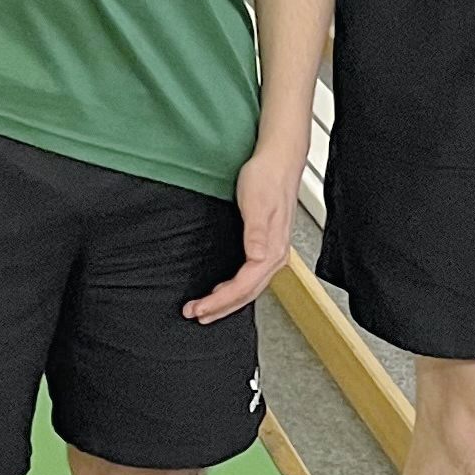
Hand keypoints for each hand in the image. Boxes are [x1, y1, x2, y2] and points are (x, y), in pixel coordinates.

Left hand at [184, 139, 304, 323]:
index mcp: (272, 250)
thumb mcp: (257, 203)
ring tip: (207, 309)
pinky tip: (224, 289)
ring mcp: (272, 252)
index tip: (199, 307)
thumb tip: (256, 257)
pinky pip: (252, 277)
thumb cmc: (266, 177)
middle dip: (221, 308)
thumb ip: (257, 232)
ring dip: (228, 302)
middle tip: (196, 314)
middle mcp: (275, 255)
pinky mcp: (267, 246)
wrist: (278, 160)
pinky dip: (236, 289)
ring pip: (250, 288)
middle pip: (247, 294)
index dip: (220, 301)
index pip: (243, 286)